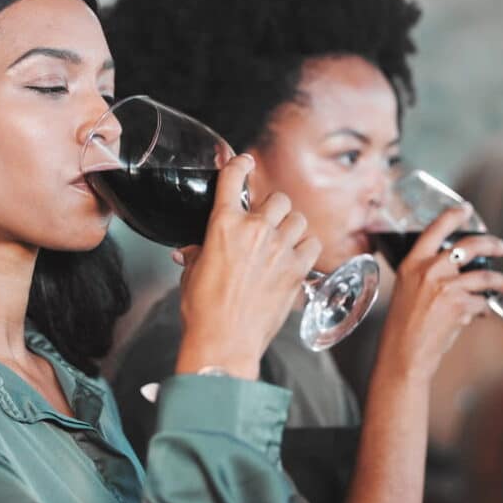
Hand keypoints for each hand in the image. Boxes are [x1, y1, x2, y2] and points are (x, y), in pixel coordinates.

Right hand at [174, 154, 320, 379]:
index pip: (234, 178)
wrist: (224, 340)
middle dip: (273, 207)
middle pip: (278, 198)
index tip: (245, 162)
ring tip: (284, 239)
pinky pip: (312, 244)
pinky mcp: (297, 269)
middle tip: (268, 221)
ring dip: (291, 226)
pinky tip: (297, 256)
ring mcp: (279, 248)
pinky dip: (306, 247)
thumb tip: (190, 251)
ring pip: (298, 219)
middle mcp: (255, 229)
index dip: (241, 164)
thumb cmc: (204, 310)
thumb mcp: (192, 274)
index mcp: (223, 224)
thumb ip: (196, 254)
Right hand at [376, 205, 502, 383]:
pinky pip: (483, 302)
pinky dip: (484, 309)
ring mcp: (447, 287)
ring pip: (485, 276)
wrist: (403, 354)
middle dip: (491, 243)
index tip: (466, 209)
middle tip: (501, 246)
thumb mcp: (405, 290)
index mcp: (412, 263)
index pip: (435, 229)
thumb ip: (424, 275)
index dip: (454, 215)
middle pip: (469, 245)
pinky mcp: (461, 306)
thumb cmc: (401, 327)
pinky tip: (479, 315)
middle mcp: (429, 270)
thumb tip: (453, 271)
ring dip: (501, 280)